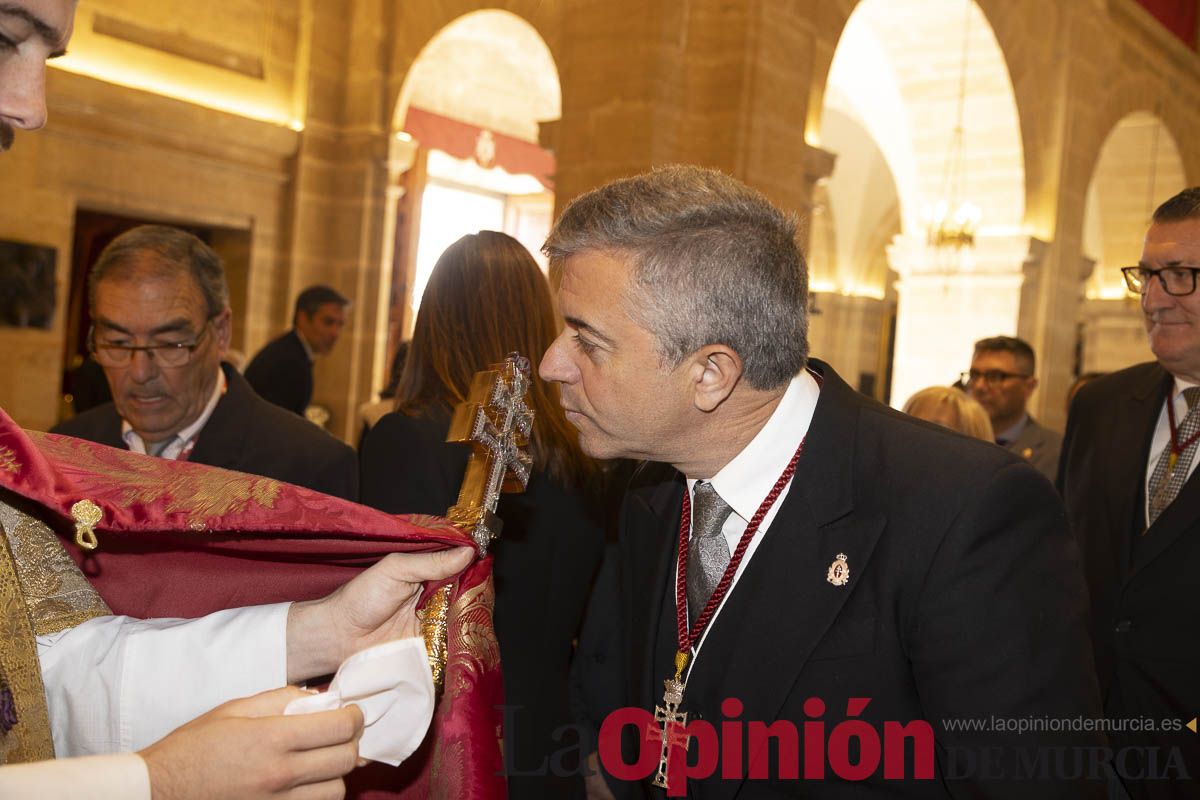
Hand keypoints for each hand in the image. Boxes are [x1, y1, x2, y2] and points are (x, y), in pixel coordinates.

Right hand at [140, 686, 362, 799]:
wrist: (158, 792)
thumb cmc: (193, 747)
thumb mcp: (234, 709)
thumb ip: (280, 699)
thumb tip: (316, 697)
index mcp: (271, 739)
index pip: (339, 728)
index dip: (353, 717)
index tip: (350, 713)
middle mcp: (279, 774)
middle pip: (345, 760)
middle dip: (350, 742)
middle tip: (341, 734)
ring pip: (336, 791)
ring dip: (336, 774)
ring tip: (321, 762)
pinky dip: (317, 797)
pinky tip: (306, 784)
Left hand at [285, 547, 473, 682]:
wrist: (340, 637)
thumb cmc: (362, 597)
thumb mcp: (396, 569)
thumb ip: (431, 561)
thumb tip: (469, 551)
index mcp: (426, 569)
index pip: (459, 562)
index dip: (475, 562)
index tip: (488, 561)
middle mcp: (435, 592)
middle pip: (467, 589)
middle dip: (478, 590)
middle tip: (486, 592)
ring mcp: (435, 618)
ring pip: (464, 614)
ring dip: (472, 614)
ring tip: (480, 613)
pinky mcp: (433, 642)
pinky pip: (454, 638)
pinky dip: (463, 637)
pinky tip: (471, 634)